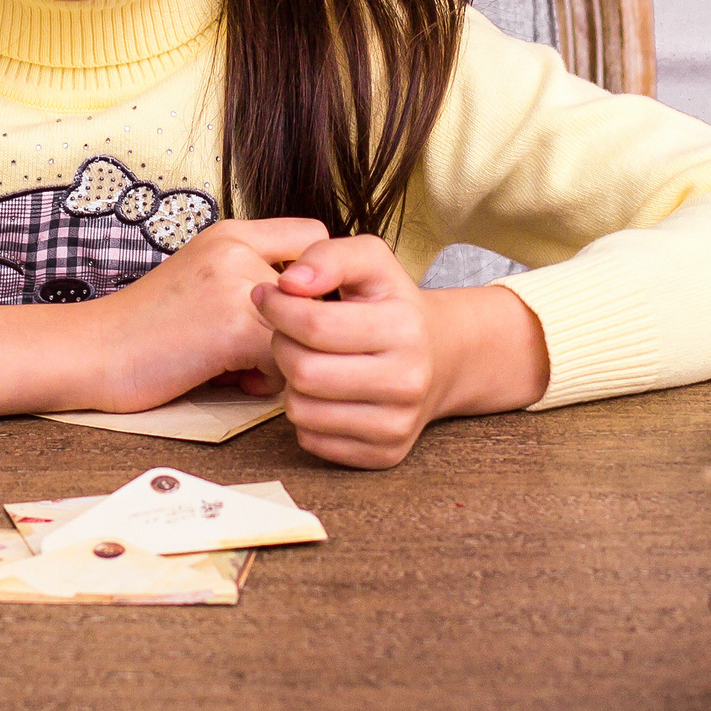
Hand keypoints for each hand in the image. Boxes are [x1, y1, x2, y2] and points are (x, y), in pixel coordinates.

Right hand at [85, 218, 328, 412]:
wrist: (92, 350)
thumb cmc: (146, 328)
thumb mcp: (201, 278)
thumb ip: (249, 277)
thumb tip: (310, 306)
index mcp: (231, 232)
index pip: (313, 235)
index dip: (315, 280)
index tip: (289, 312)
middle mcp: (238, 248)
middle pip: (316, 294)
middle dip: (294, 330)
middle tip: (253, 348)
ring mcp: (237, 285)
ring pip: (304, 332)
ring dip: (277, 358)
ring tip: (234, 366)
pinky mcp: (234, 327)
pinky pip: (283, 362)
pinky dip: (260, 382)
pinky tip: (224, 378)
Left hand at [256, 236, 548, 467]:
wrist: (442, 356)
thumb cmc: (394, 304)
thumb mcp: (371, 262)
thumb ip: (328, 256)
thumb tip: (289, 283)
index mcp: (403, 328)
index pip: (314, 326)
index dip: (277, 309)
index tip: (269, 297)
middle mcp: (407, 381)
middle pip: (304, 371)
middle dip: (282, 346)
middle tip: (288, 332)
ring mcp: (397, 424)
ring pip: (301, 411)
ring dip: (291, 383)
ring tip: (309, 360)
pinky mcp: (384, 454)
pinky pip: (312, 441)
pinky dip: (307, 414)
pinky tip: (324, 392)